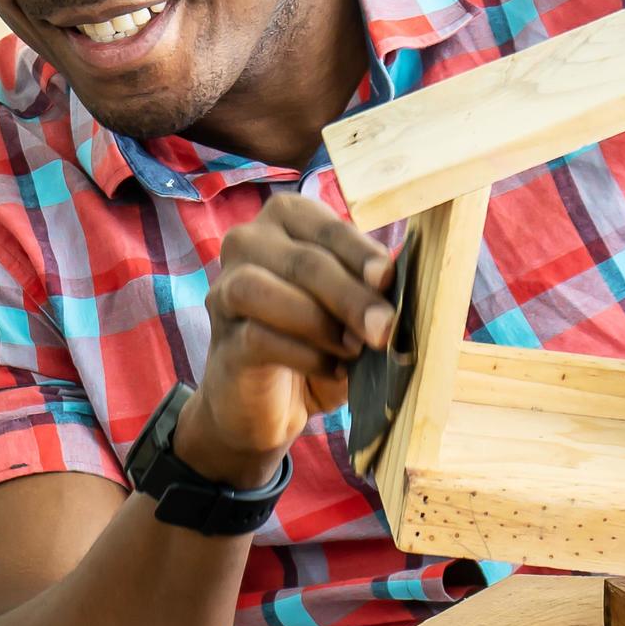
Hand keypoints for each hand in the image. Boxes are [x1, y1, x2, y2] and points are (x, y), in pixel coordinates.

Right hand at [182, 194, 395, 489]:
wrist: (270, 405)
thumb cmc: (318, 341)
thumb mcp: (352, 309)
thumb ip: (372, 289)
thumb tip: (402, 280)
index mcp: (286, 221)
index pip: (327, 227)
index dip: (360, 253)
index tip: (387, 279)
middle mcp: (247, 243)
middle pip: (302, 261)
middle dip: (350, 296)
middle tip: (384, 329)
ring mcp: (224, 291)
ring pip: (262, 289)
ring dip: (318, 321)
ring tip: (354, 349)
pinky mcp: (222, 340)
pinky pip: (257, 337)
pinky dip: (303, 355)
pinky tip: (331, 370)